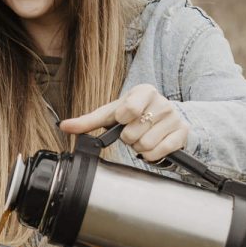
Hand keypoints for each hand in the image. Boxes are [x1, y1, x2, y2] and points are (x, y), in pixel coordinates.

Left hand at [60, 84, 189, 161]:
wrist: (164, 119)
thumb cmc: (133, 115)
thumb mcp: (112, 114)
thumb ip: (88, 121)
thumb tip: (63, 126)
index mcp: (144, 91)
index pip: (127, 110)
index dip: (122, 120)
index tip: (124, 119)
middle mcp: (162, 102)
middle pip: (133, 133)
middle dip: (129, 138)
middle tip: (134, 132)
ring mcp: (174, 118)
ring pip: (145, 145)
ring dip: (139, 147)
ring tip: (143, 137)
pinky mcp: (182, 133)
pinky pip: (159, 152)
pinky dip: (151, 155)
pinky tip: (153, 145)